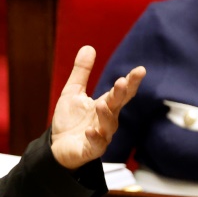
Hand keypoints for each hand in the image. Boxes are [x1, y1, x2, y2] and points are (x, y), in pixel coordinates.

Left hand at [50, 46, 144, 168]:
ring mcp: (101, 135)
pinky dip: (95, 137)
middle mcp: (107, 119)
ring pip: (108, 125)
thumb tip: (88, 47)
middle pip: (118, 106)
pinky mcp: (91, 149)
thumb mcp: (73, 92)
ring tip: (101, 105)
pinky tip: (90, 130)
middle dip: (121, 94)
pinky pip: (97, 144)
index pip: (121, 92)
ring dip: (106, 115)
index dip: (131, 82)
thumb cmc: (70, 120)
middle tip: (122, 82)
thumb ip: (82, 72)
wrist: (57, 146)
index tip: (140, 70)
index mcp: (105, 105)